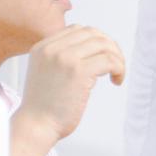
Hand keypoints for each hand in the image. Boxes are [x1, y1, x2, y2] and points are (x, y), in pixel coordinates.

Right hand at [12, 25, 125, 147]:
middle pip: (93, 33)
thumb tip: (94, 50)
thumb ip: (62, 57)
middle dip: (110, 47)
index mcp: (42, 47)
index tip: (102, 57)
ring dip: (117, 58)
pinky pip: (110, 60)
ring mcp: (65, 58)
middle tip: (115, 65)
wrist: (35, 125)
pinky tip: (116, 80)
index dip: (96, 41)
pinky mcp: (78, 71)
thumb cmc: (44, 106)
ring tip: (117, 74)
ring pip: (104, 44)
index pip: (77, 30)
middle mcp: (52, 48)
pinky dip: (119, 68)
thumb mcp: (46, 72)